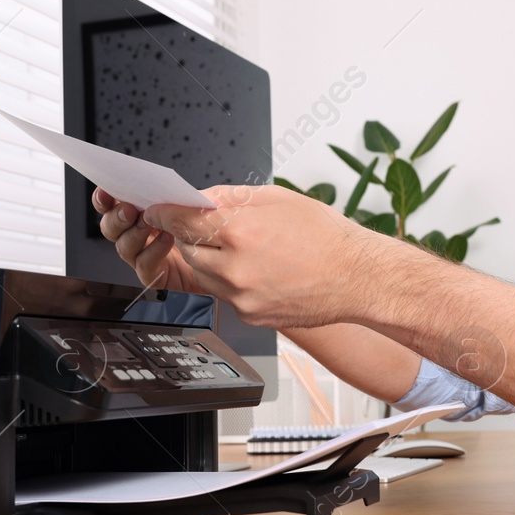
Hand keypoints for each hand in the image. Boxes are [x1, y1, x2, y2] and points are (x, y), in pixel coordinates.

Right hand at [93, 187, 205, 294]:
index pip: (112, 205)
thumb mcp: (191, 203)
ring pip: (123, 247)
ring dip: (135, 233)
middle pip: (110, 228)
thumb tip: (156, 185)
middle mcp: (137, 234)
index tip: (105, 192)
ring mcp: (144, 255)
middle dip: (116, 218)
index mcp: (139, 212)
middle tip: (130, 209)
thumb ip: (170, 195)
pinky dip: (153, 251)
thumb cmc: (206, 225)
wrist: (223, 253)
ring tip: (151, 222)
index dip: (103, 199)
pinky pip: (144, 266)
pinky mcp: (156, 274)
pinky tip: (167, 239)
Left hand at [141, 184, 391, 329]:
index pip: (182, 221)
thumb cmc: (326, 235)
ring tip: (236, 246)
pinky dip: (229, 280)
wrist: (358, 278)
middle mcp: (236, 268)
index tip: (156, 210)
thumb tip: (202, 199)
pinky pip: (225, 294)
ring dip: (208, 258)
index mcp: (241, 231)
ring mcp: (242, 296)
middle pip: (188, 250)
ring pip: (203, 275)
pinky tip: (254, 268)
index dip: (164, 213)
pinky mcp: (250, 315)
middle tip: (201, 225)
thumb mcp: (278, 199)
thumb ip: (233, 198)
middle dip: (189, 236)